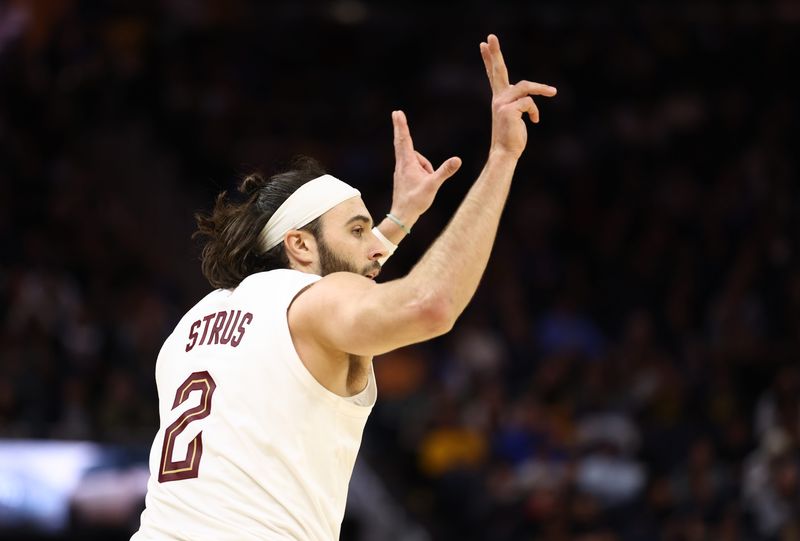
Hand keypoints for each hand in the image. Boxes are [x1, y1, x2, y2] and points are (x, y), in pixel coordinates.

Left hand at [388, 110, 461, 227]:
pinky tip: (422, 185)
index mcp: (408, 163)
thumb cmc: (416, 201)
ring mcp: (401, 170)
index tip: (397, 113)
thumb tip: (458, 160)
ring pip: (416, 160)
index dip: (402, 125)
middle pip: (402, 142)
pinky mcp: (403, 177)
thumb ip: (445, 171)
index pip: (405, 140)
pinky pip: (414, 167)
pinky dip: (421, 170)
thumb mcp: (433, 185)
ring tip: (426, 183)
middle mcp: (402, 164)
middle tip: (396, 113)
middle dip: (401, 128)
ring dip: (424, 166)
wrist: (402, 215)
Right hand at [479, 34, 556, 158]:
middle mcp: (498, 98)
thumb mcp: (516, 116)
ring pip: (526, 87)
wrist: (506, 153)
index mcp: (499, 98)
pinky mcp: (509, 110)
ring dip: (542, 89)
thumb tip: (529, 97)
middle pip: (498, 71)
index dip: (490, 59)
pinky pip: (530, 103)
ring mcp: (502, 103)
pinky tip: (534, 121)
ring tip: (552, 92)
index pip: (494, 75)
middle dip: (495, 53)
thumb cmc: (513, 137)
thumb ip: (519, 103)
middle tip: (490, 36)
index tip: (484, 44)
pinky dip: (535, 112)